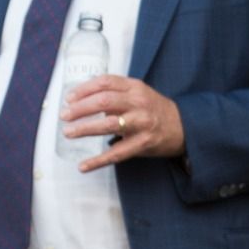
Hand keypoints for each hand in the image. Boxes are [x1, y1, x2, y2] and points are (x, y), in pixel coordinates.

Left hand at [61, 74, 185, 172]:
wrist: (184, 127)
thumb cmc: (153, 109)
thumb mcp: (137, 93)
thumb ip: (113, 94)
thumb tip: (80, 100)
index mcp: (134, 87)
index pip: (105, 82)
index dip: (84, 89)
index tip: (68, 98)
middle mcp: (138, 103)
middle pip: (104, 101)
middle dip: (80, 108)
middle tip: (64, 115)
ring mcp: (142, 123)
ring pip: (109, 124)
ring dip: (85, 129)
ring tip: (68, 132)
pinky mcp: (143, 143)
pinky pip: (117, 154)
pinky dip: (98, 161)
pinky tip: (83, 166)